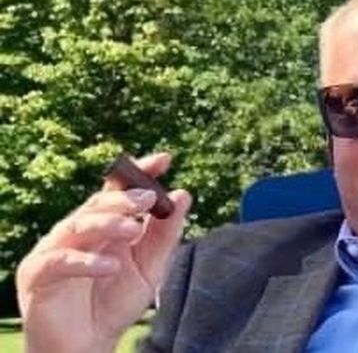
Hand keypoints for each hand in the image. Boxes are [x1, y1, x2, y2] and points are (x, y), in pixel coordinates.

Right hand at [16, 153, 191, 352]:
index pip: (120, 191)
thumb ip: (165, 234)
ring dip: (106, 223)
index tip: (165, 159)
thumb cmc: (115, 304)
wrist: (88, 347)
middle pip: (98, 204)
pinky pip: (60, 261)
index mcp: (106, 226)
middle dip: (124, 198)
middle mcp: (79, 232)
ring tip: (133, 229)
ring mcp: (56, 250)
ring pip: (78, 225)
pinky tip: (111, 267)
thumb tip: (184, 195)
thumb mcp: (150, 268)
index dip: (140, 172)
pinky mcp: (38, 274)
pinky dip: (86, 261)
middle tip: (148, 197)